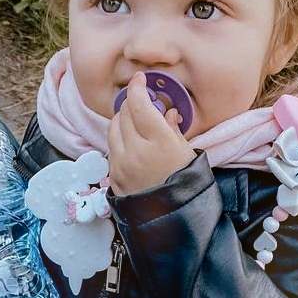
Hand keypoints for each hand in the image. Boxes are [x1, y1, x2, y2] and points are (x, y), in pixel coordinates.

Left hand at [107, 73, 194, 196]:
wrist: (174, 218)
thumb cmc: (185, 182)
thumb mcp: (186, 152)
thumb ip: (172, 129)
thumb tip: (166, 112)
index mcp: (160, 142)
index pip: (139, 105)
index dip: (137, 88)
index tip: (139, 79)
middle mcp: (137, 151)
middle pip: (124, 113)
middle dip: (131, 103)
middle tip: (141, 102)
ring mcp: (122, 164)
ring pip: (112, 128)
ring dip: (122, 119)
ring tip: (134, 122)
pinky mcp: (113, 176)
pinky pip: (111, 148)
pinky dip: (118, 140)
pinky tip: (131, 143)